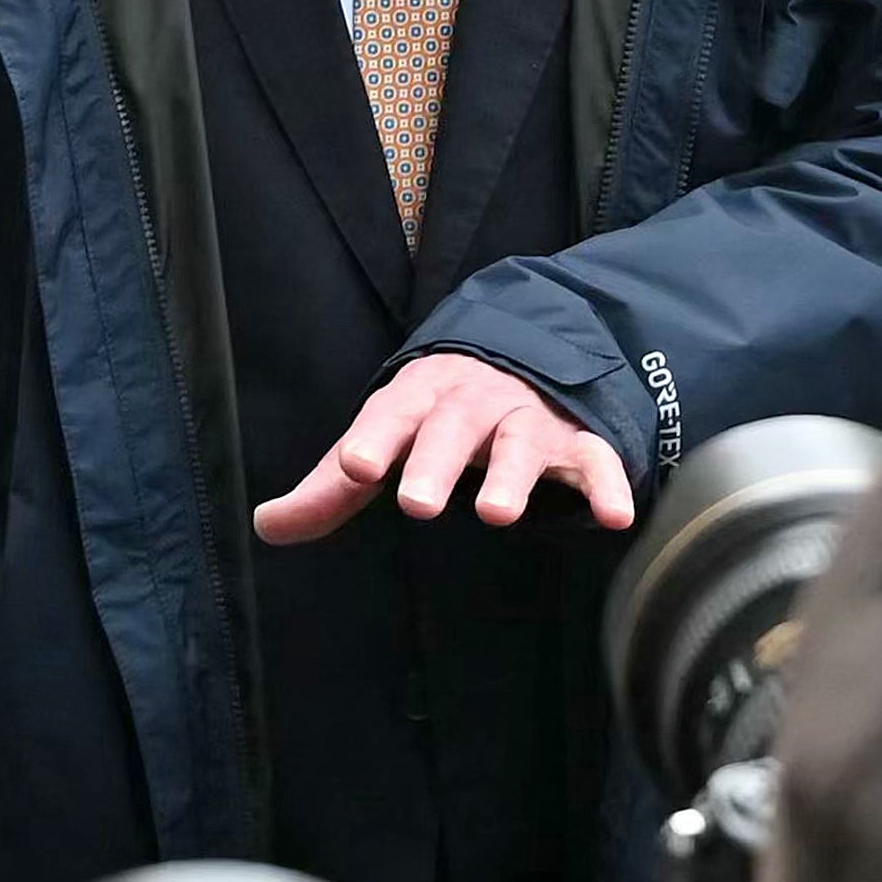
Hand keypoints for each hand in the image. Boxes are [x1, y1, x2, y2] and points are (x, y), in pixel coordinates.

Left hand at [257, 349, 632, 542]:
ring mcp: (529, 417)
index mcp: (419, 398)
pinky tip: (615, 516)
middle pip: (455, 428)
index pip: (391, 416)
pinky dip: (608, 484)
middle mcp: (474, 402)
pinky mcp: (576, 440)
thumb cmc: (436, 412)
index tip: (356, 467)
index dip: (373, 440)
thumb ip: (331, 487)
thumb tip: (266, 527)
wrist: (522, 354)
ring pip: (523, 440)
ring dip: (514, 474)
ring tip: (498, 513)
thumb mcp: (384, 436)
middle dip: (437, 463)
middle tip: (418, 504)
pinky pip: (596, 460)